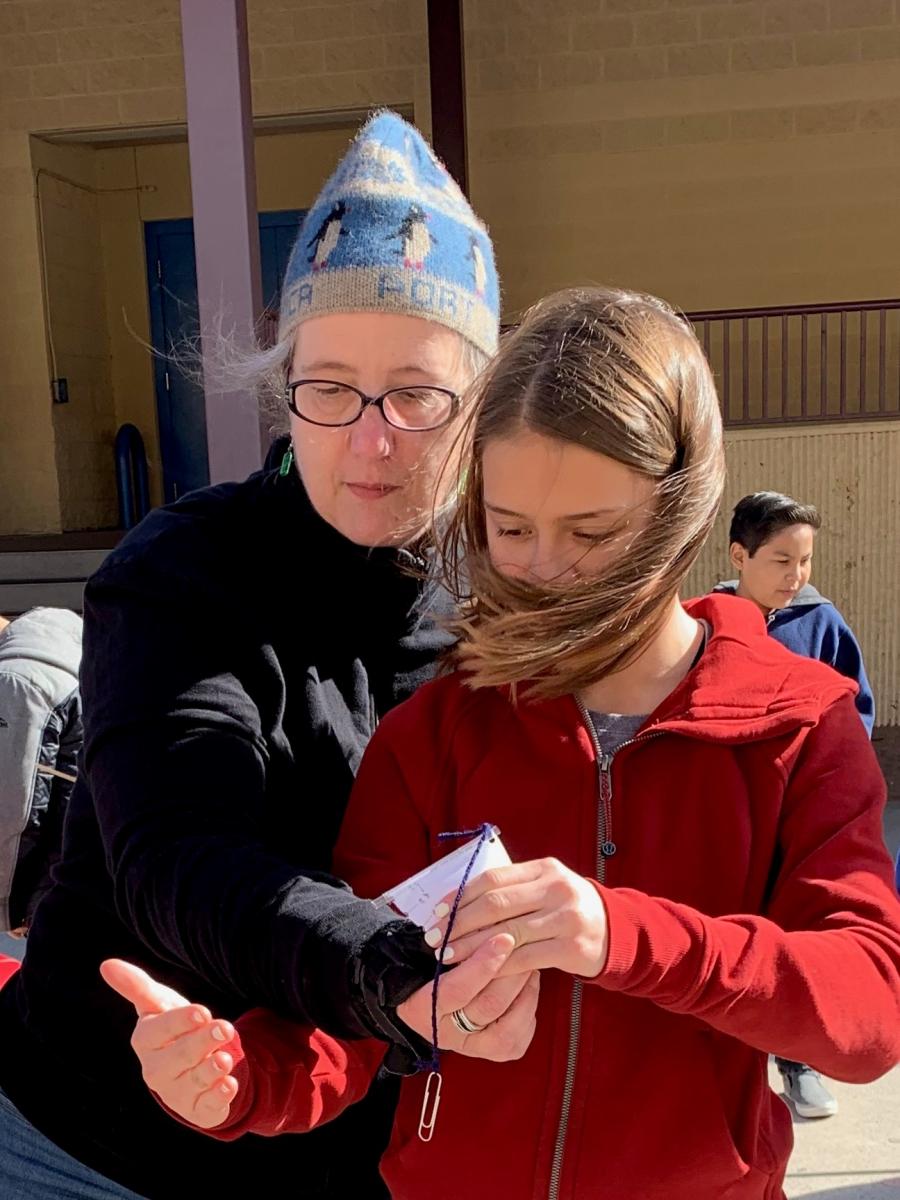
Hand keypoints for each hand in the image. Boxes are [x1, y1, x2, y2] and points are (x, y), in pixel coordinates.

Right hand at [100, 959, 238, 1129]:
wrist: (195, 1062)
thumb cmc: (174, 1027)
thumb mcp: (159, 1004)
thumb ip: (136, 986)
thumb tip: (106, 965)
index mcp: (146, 1041)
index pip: (159, 1031)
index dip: (180, 1022)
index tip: (202, 1011)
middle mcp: (157, 1070)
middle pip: (179, 1056)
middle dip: (202, 1042)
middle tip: (225, 1028)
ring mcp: (177, 1093)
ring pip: (194, 1082)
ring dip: (211, 1070)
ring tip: (226, 1059)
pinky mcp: (198, 1110)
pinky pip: (207, 1107)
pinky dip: (219, 1097)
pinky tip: (229, 1085)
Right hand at [397, 933, 538, 1061]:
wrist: (433, 1003)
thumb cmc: (433, 969)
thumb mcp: (434, 954)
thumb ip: (456, 943)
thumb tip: (488, 923)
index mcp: (422, 1007)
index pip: (456, 989)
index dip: (482, 963)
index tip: (504, 938)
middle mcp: (447, 1034)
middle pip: (487, 1005)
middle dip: (512, 972)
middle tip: (526, 945)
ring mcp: (473, 1047)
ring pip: (508, 1022)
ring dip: (525, 988)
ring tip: (530, 961)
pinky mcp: (497, 1052)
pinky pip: (521, 1034)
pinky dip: (530, 1005)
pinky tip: (529, 984)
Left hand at [423, 859, 608, 978]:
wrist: (617, 931)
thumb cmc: (567, 909)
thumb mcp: (546, 887)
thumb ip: (512, 889)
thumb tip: (457, 901)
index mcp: (545, 868)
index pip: (493, 879)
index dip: (460, 895)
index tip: (437, 912)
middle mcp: (557, 888)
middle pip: (496, 904)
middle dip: (460, 922)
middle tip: (435, 938)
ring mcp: (566, 918)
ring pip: (507, 933)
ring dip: (472, 947)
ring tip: (449, 956)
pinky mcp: (572, 948)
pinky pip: (524, 958)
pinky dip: (497, 965)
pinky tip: (479, 971)